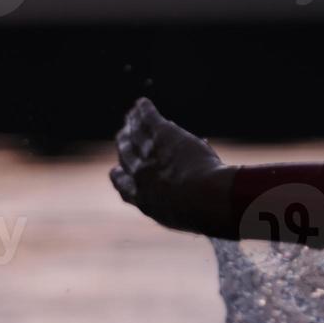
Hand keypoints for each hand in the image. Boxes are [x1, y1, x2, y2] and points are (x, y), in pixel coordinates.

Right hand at [110, 98, 229, 234]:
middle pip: (126, 156)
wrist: (207, 199)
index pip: (123, 186)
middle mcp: (141, 177)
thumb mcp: (189, 219)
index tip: (116, 169)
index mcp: (145, 201)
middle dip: (123, 145)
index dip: (119, 175)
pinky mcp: (162, 136)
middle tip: (122, 136)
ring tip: (131, 116)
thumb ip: (185, 209)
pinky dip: (143, 110)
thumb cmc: (206, 214)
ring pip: (135, 136)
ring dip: (132, 124)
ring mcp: (150, 155)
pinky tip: (143, 103)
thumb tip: (200, 207)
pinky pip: (148, 119)